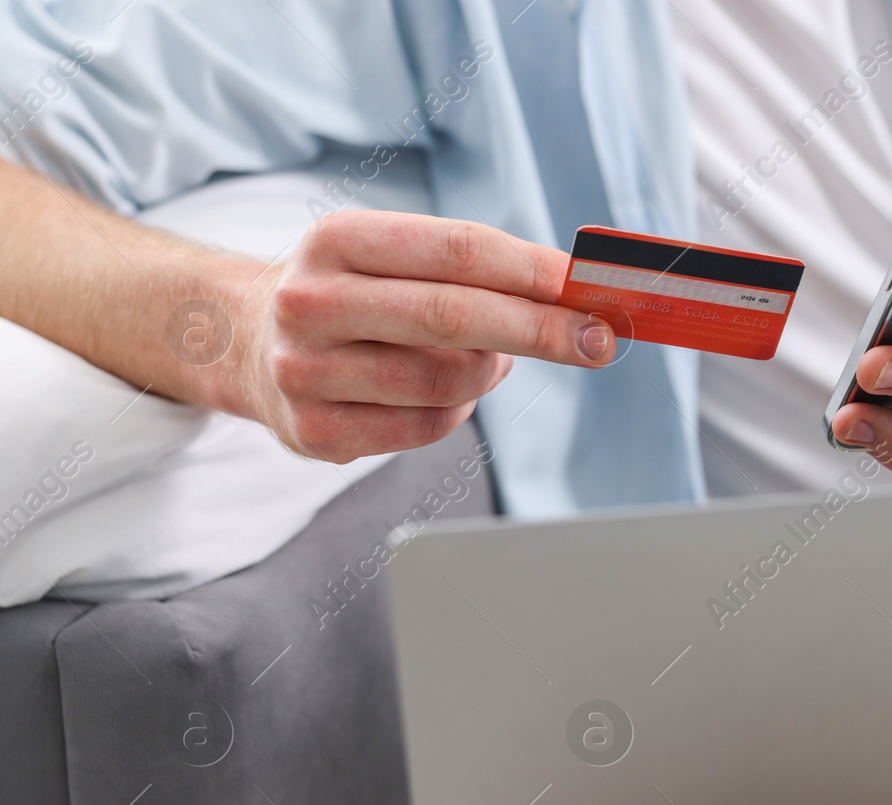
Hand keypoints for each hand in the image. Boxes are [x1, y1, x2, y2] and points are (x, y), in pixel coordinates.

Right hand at [227, 211, 613, 462]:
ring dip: (489, 373)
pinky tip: (437, 393)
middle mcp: (310, 301)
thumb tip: (572, 299)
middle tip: (599, 340)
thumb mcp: (393, 257)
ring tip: (482, 358)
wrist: (247, 343)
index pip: (458, 250)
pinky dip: (455, 411)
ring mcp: (305, 372)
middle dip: (542, 329)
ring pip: (449, 380)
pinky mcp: (315, 432)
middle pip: (454, 315)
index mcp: (336, 240)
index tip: (590, 287)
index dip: (533, 270)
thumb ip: (474, 270)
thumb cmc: (354, 295)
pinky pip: (427, 427)